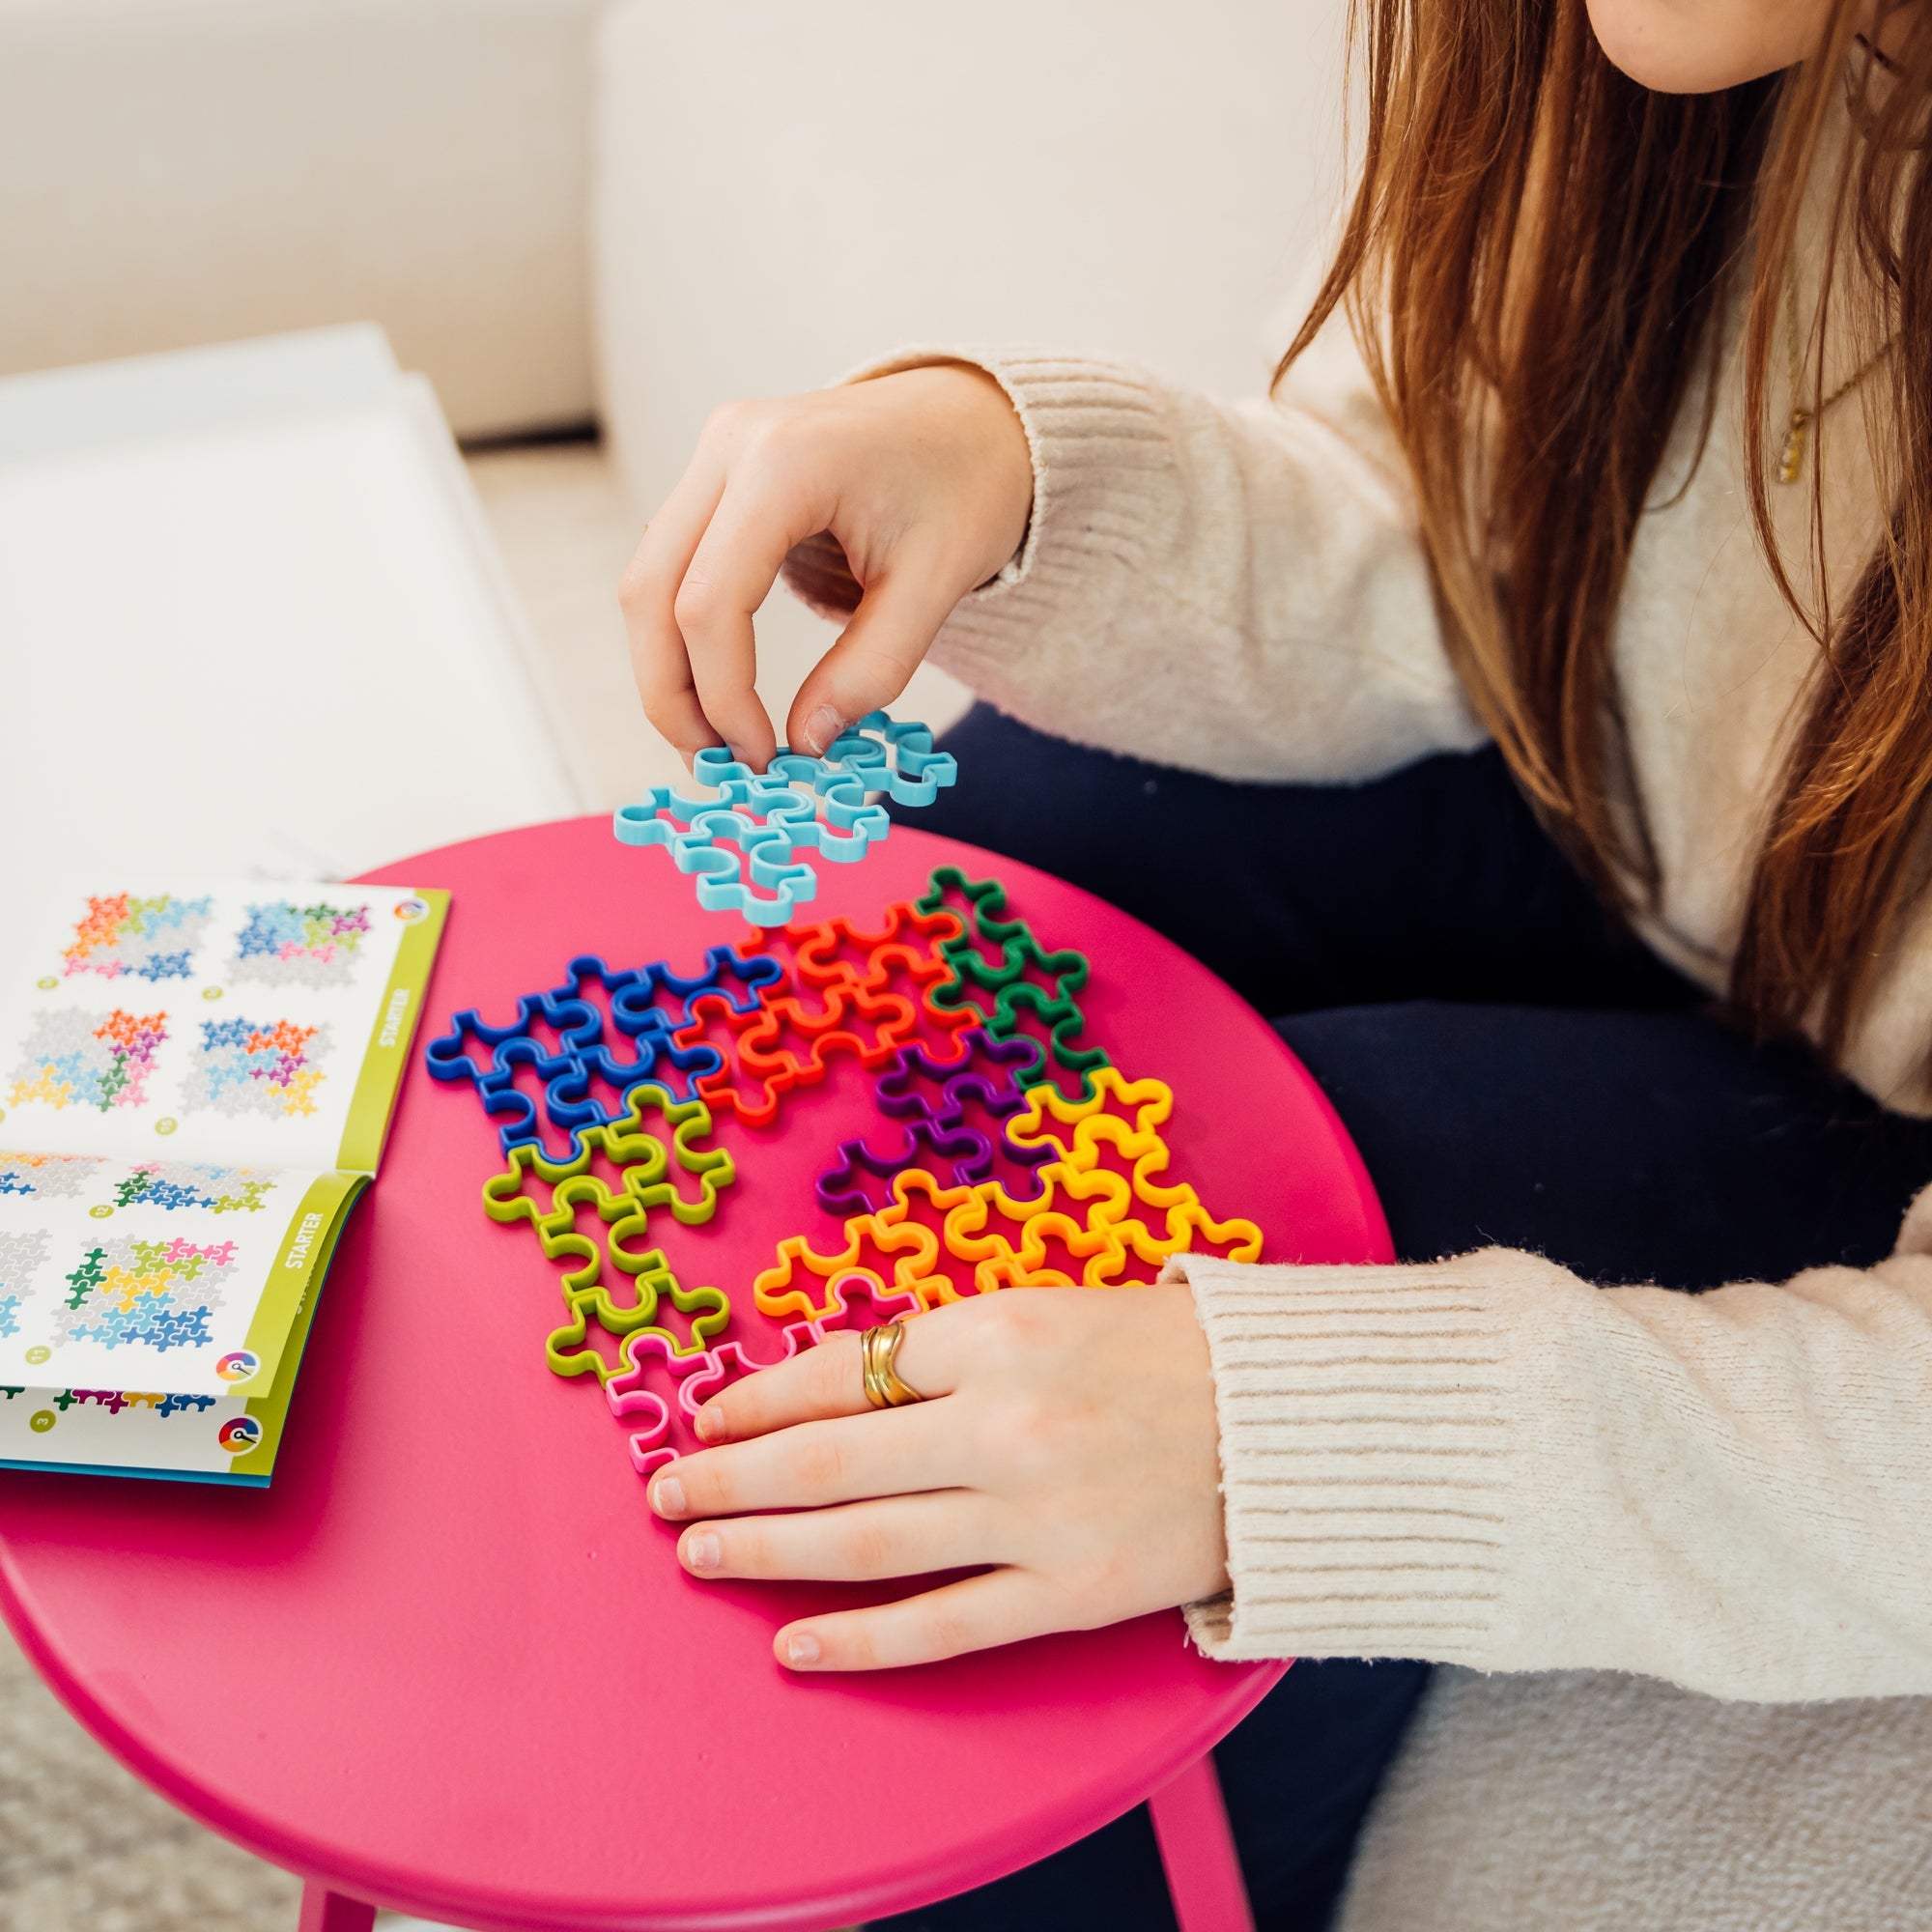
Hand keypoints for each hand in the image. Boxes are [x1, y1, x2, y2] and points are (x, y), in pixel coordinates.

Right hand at [619, 364, 1033, 770]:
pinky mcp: (715, 476)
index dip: (723, 696)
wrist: (973, 418)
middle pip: (650, 590)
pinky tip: (718, 690)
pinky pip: (671, 565)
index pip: (710, 601)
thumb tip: (806, 743)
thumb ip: (872, 668)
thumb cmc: (966, 487)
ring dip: (667, 670)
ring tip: (714, 741)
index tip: (762, 758)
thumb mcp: (937, 584)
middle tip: (714, 767)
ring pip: (646, 580)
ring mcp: (714, 455)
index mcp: (785, 462)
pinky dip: (681, 636)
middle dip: (671, 694)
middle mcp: (730, 446)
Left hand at [647, 1286, 1229, 1670]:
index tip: (708, 1418)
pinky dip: (860, 1641)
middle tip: (668, 1495)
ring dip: (768, 1553)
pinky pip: (943, 1625)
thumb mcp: (1049, 1310)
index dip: (760, 1399)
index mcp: (996, 1334)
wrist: (1289, 1422)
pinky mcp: (1070, 1596)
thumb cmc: (1165, 1351)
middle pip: (831, 1462)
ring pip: (866, 1545)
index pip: (843, 1371)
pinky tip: (793, 1646)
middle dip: (732, 1479)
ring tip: (700, 1555)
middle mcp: (1003, 1425)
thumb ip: (949, 1349)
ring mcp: (1035, 1518)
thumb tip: (838, 1388)